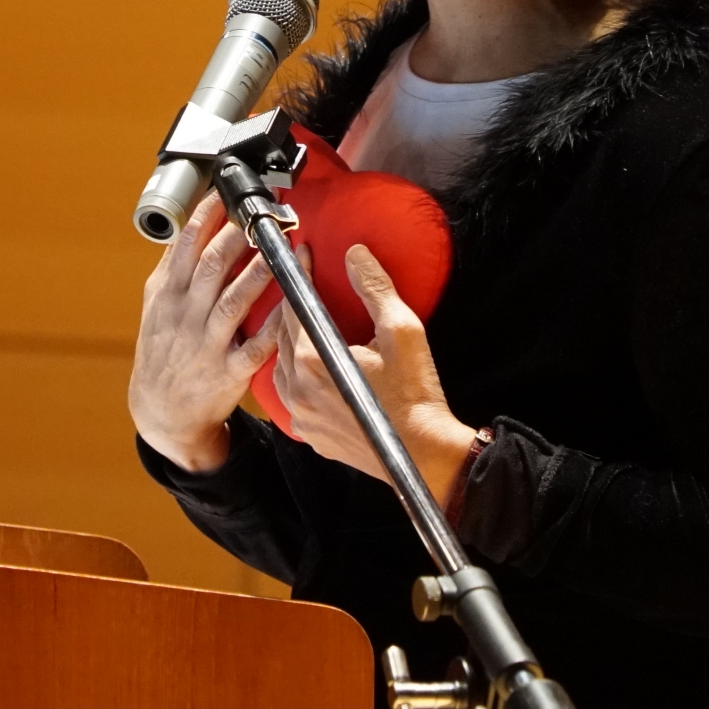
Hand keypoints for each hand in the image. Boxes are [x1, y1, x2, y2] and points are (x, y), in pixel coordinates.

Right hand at [128, 193, 281, 471]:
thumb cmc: (163, 349)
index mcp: (168, 294)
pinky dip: (273, 327)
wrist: (162, 412)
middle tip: (264, 211)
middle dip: (238, 235)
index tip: (228, 192)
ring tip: (281, 245)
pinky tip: (292, 307)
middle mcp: (186, 316)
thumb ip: (174, 266)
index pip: (187, 244)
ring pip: (234, 303)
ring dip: (259, 272)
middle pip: (212, 267)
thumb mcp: (156, 305)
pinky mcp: (228, 373)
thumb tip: (191, 224)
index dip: (208, 215)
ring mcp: (207, 345)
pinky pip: (255, 348)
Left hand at [272, 244, 478, 502]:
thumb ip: (374, 288)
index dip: (299, 278)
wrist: (425, 455)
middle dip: (293, 308)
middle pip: (282, 337)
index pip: (294, 308)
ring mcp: (302, 417)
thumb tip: (355, 254)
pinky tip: (313, 368)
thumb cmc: (415, 393)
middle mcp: (297, 390)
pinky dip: (297, 377)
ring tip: (306, 325)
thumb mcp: (401, 331)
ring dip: (291, 344)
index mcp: (312, 362)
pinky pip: (292, 398)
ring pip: (282, 368)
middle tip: (305, 286)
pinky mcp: (312, 436)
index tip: (305, 256)